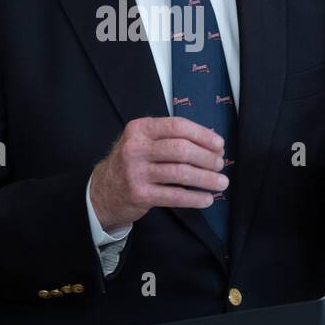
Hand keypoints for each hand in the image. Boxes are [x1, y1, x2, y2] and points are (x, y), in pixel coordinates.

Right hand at [89, 117, 227, 229]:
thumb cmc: (133, 163)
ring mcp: (136, 172)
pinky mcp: (139, 194)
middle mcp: (135, 148)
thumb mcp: (144, 141)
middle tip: (221, 164)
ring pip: (181, 173)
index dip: (203, 135)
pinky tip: (207, 198)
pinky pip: (174, 196)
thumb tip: (213, 145)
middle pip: (181, 149)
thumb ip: (171, 139)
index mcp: (140, 129)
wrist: (103, 190)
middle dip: (207, 158)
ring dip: (206, 178)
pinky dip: (195, 198)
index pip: (177, 126)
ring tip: (221, 182)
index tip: (219, 144)